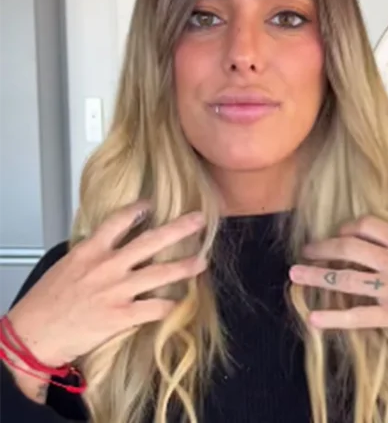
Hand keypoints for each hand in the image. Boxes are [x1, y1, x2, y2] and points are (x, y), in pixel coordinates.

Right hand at [5, 201, 207, 368]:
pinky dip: (170, 305)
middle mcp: (107, 266)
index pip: (118, 221)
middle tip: (199, 220)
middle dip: (179, 229)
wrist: (32, 336)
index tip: (152, 204)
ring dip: (185, 267)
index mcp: (90, 251)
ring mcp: (116, 290)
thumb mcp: (66, 267)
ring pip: (160, 273)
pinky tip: (179, 303)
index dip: (137, 210)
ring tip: (202, 261)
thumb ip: (91, 255)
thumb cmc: (45, 303)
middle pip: (150, 241)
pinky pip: (155, 307)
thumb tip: (110, 246)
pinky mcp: (121, 315)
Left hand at [288, 216, 387, 329]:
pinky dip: (334, 318)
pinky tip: (314, 319)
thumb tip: (382, 237)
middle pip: (349, 248)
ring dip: (317, 276)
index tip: (337, 233)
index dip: (347, 228)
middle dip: (322, 249)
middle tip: (305, 251)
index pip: (367, 226)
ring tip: (296, 275)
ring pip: (346, 279)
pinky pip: (358, 316)